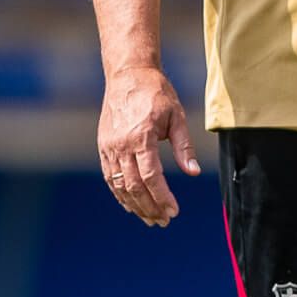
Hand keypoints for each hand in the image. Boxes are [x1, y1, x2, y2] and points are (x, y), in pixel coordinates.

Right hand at [98, 63, 199, 225]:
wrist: (128, 75)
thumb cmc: (156, 94)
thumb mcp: (177, 116)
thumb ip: (184, 147)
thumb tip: (193, 173)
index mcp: (140, 137)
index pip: (150, 177)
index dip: (162, 197)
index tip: (174, 211)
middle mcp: (121, 145)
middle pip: (133, 186)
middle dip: (149, 207)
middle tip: (164, 221)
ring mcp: (109, 147)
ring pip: (119, 185)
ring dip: (135, 205)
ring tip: (151, 219)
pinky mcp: (103, 147)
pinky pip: (109, 176)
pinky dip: (119, 194)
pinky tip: (131, 205)